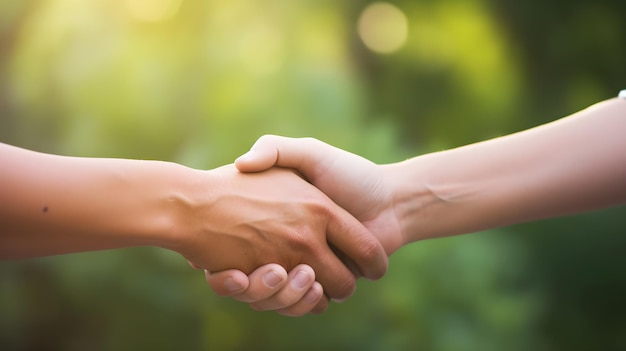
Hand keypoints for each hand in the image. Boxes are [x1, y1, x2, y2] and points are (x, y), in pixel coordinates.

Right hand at [205, 136, 404, 313]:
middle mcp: (289, 249)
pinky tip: (309, 288)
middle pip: (258, 278)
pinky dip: (296, 305)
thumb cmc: (349, 174)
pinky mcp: (322, 287)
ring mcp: (305, 268)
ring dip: (277, 294)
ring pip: (277, 296)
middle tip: (252, 272)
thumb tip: (240, 164)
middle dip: (258, 281)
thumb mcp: (307, 153)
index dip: (228, 253)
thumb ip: (275, 149)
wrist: (391, 201)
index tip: (224, 252)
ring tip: (283, 274)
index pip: (238, 242)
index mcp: (277, 224)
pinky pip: (298, 305)